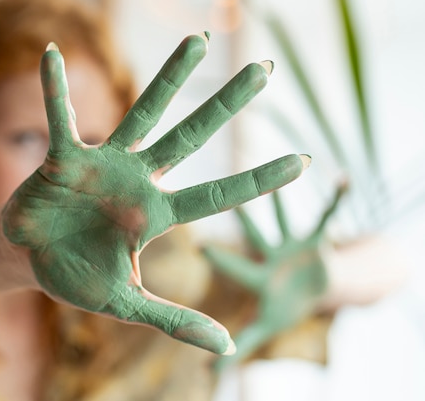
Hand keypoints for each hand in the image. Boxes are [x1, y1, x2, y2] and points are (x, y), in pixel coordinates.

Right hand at [3, 33, 309, 354]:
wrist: (27, 260)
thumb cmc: (76, 278)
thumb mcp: (126, 303)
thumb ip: (175, 321)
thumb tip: (229, 348)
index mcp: (154, 215)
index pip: (217, 195)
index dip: (258, 180)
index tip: (302, 161)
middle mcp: (137, 181)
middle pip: (191, 137)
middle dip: (227, 105)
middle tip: (264, 70)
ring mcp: (103, 165)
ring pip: (144, 114)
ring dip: (169, 78)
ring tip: (199, 41)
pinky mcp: (63, 159)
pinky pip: (60, 120)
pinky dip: (54, 91)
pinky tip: (51, 56)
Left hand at [203, 184, 345, 366]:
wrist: (310, 287)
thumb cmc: (283, 305)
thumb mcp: (265, 325)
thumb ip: (242, 345)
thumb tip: (209, 373)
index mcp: (258, 277)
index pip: (237, 269)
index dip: (221, 260)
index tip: (199, 246)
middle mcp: (270, 255)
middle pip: (256, 236)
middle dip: (245, 217)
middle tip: (226, 191)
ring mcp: (292, 244)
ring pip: (286, 218)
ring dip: (284, 198)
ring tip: (283, 168)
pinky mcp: (317, 239)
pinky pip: (329, 216)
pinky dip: (336, 200)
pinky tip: (342, 179)